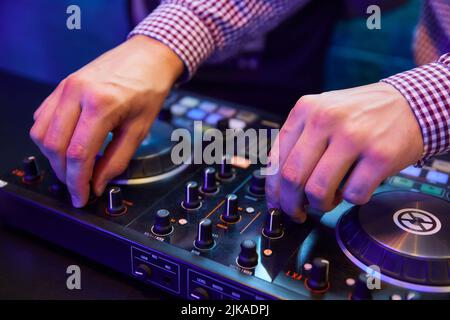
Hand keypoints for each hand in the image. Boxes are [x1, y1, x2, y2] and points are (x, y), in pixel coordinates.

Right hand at [30, 36, 182, 206]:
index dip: (77, 182)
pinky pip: (42, 117)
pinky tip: (66, 146)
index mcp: (101, 103)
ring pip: (41, 133)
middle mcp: (76, 92)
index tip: (82, 197)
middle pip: (55, 146)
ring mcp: (65, 87)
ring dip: (54, 158)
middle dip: (64, 174)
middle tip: (79, 186)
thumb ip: (117, 160)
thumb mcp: (140, 129)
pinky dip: (49, 138)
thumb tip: (99, 184)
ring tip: (73, 169)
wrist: (147, 57)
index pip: (78, 154)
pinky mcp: (61, 85)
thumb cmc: (148, 88)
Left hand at [266, 82, 423, 221]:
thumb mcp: (324, 112)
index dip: (273, 190)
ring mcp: (353, 137)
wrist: (412, 103)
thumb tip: (279, 185)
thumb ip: (300, 141)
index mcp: (306, 109)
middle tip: (297, 213)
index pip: (276, 159)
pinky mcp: (380, 156)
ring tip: (328, 200)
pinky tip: (355, 187)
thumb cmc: (362, 114)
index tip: (276, 204)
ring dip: (321, 205)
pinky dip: (351, 200)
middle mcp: (326, 119)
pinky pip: (352, 195)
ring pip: (318, 191)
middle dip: (291, 205)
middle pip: (293, 178)